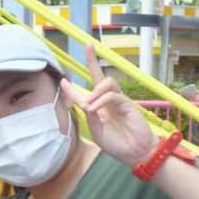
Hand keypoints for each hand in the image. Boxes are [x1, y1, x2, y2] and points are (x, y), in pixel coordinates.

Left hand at [60, 42, 156, 166]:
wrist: (135, 153)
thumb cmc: (117, 144)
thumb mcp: (97, 132)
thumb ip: (90, 118)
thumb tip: (84, 103)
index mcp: (98, 109)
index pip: (84, 93)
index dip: (72, 88)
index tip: (63, 80)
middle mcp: (107, 101)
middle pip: (99, 76)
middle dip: (92, 60)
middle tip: (88, 45)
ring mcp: (118, 101)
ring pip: (106, 82)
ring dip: (94, 91)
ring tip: (87, 105)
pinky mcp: (127, 104)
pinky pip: (112, 95)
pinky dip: (100, 100)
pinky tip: (93, 108)